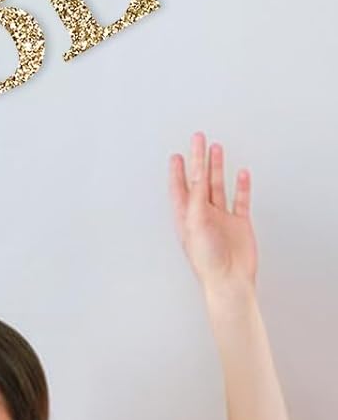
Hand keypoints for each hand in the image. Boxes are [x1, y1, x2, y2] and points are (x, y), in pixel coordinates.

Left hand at [170, 132, 256, 294]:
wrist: (230, 279)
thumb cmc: (208, 260)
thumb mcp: (195, 225)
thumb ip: (197, 200)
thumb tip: (197, 178)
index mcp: (185, 217)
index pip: (180, 188)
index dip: (178, 171)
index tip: (177, 154)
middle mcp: (202, 215)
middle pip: (199, 181)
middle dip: (198, 160)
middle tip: (197, 140)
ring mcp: (221, 218)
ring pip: (218, 186)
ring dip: (217, 167)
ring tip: (216, 148)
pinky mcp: (239, 223)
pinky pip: (240, 199)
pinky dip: (241, 185)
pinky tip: (241, 172)